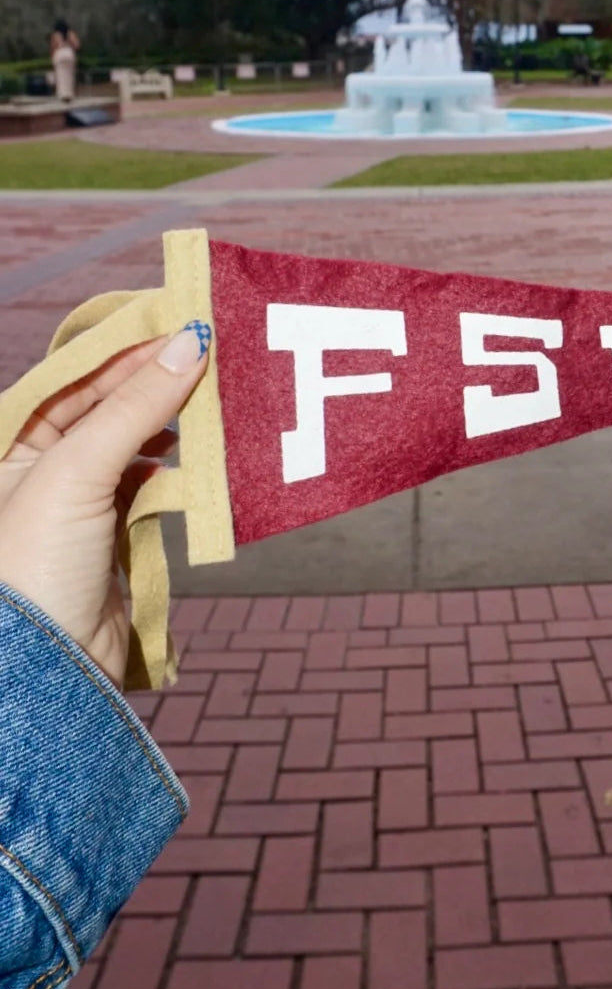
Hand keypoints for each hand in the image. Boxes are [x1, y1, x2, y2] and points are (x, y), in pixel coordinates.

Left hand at [0, 324, 210, 686]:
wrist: (48, 668)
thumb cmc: (34, 564)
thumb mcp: (78, 469)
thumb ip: (136, 404)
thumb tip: (190, 343)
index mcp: (13, 439)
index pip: (77, 373)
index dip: (128, 345)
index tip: (183, 320)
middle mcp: (41, 462)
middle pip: (110, 402)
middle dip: (158, 380)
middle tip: (211, 352)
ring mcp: (79, 497)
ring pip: (137, 439)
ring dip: (173, 421)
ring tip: (213, 398)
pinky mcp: (113, 530)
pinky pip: (152, 480)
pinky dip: (178, 466)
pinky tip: (199, 455)